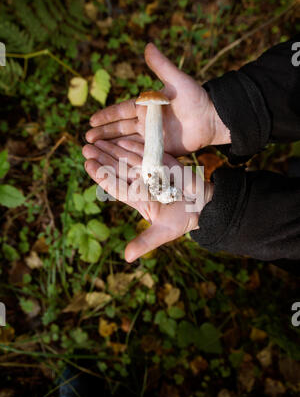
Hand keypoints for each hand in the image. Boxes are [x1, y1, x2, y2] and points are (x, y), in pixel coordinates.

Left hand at [82, 139, 213, 261]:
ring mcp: (151, 172)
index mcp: (137, 198)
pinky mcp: (163, 162)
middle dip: (102, 158)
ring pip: (129, 159)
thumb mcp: (162, 233)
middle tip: (86, 148)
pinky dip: (136, 146)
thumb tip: (126, 258)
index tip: (88, 165)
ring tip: (98, 140)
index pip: (114, 186)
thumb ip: (144, 242)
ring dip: (114, 149)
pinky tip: (122, 139)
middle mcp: (140, 184)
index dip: (101, 176)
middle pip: (117, 169)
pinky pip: (147, 152)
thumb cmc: (182, 220)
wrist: (203, 206)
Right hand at [86, 43, 229, 155]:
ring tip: (96, 152)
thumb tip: (148, 45)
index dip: (106, 116)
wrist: (212, 118)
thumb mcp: (177, 80)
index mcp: (146, 106)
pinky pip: (142, 155)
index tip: (91, 120)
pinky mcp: (161, 150)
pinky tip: (117, 164)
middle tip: (87, 140)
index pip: (121, 111)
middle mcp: (146, 123)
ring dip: (112, 147)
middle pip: (120, 129)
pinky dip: (129, 158)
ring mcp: (153, 138)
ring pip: (128, 143)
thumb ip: (161, 66)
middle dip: (104, 134)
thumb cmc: (195, 98)